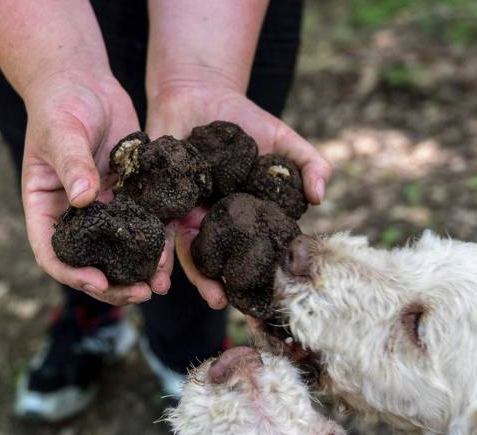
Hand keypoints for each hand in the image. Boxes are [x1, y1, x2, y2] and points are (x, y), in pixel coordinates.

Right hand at [21, 71, 175, 305]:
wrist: (85, 82)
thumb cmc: (61, 104)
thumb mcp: (61, 131)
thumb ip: (73, 164)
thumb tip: (84, 199)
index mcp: (47, 208)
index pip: (54, 253)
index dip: (74, 274)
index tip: (99, 283)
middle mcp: (75, 216)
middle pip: (91, 263)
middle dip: (114, 284)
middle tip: (140, 294)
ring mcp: (104, 209)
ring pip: (121, 251)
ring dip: (140, 270)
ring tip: (160, 286)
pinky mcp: (131, 196)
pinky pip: (145, 226)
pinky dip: (158, 243)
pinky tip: (174, 255)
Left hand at [147, 82, 331, 308]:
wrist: (201, 91)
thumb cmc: (246, 120)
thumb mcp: (283, 140)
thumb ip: (308, 163)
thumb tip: (321, 196)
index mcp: (241, 216)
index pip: (251, 252)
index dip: (256, 275)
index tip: (263, 298)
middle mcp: (211, 220)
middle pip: (213, 258)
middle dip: (215, 282)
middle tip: (221, 302)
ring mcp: (184, 210)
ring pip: (181, 247)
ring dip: (182, 271)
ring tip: (188, 292)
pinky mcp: (156, 196)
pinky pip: (155, 222)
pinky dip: (156, 243)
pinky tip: (155, 262)